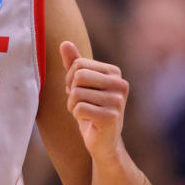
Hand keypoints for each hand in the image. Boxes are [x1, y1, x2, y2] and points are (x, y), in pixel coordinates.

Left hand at [59, 41, 128, 160]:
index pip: (78, 64)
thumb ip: (74, 64)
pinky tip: (89, 122)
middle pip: (78, 76)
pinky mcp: (111, 117)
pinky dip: (77, 116)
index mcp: (114, 72)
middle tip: (80, 103)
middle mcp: (120, 84)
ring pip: (76, 93)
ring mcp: (117, 101)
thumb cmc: (91, 110)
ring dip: (73, 106)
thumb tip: (65, 43)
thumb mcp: (81, 85)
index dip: (70, 79)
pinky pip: (79, 108)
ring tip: (86, 113)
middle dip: (71, 92)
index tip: (78, 91)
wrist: (103, 142)